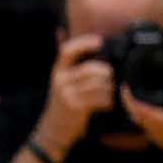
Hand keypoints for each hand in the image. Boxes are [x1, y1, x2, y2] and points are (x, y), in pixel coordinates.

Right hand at [37, 35, 115, 153]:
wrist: (53, 131)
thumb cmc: (62, 103)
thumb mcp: (60, 79)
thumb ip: (65, 59)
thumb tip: (60, 31)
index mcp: (57, 71)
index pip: (68, 51)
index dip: (84, 44)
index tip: (100, 41)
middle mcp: (60, 81)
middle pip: (92, 69)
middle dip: (106, 74)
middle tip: (109, 81)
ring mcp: (67, 94)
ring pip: (100, 84)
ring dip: (109, 90)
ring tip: (106, 95)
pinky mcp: (76, 107)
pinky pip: (101, 98)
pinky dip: (108, 102)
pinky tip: (105, 105)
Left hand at [122, 64, 162, 162]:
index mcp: (162, 119)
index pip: (135, 107)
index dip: (127, 95)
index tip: (126, 83)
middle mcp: (154, 128)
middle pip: (132, 112)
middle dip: (129, 99)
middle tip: (129, 85)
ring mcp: (155, 135)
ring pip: (137, 119)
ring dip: (134, 107)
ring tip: (135, 93)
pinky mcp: (158, 139)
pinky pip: (143, 124)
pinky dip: (142, 114)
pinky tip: (147, 106)